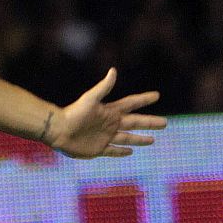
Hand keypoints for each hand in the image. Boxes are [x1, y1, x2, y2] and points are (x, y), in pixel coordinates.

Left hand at [48, 69, 166, 158]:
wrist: (58, 130)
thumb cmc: (74, 113)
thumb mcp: (90, 99)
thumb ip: (103, 87)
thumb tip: (114, 70)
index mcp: (110, 111)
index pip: (131, 104)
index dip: (143, 100)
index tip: (156, 95)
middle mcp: (110, 124)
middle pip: (135, 123)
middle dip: (149, 122)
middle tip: (164, 123)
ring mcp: (105, 137)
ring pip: (127, 138)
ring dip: (140, 139)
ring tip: (153, 140)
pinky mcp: (98, 149)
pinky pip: (113, 151)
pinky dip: (122, 152)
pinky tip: (130, 152)